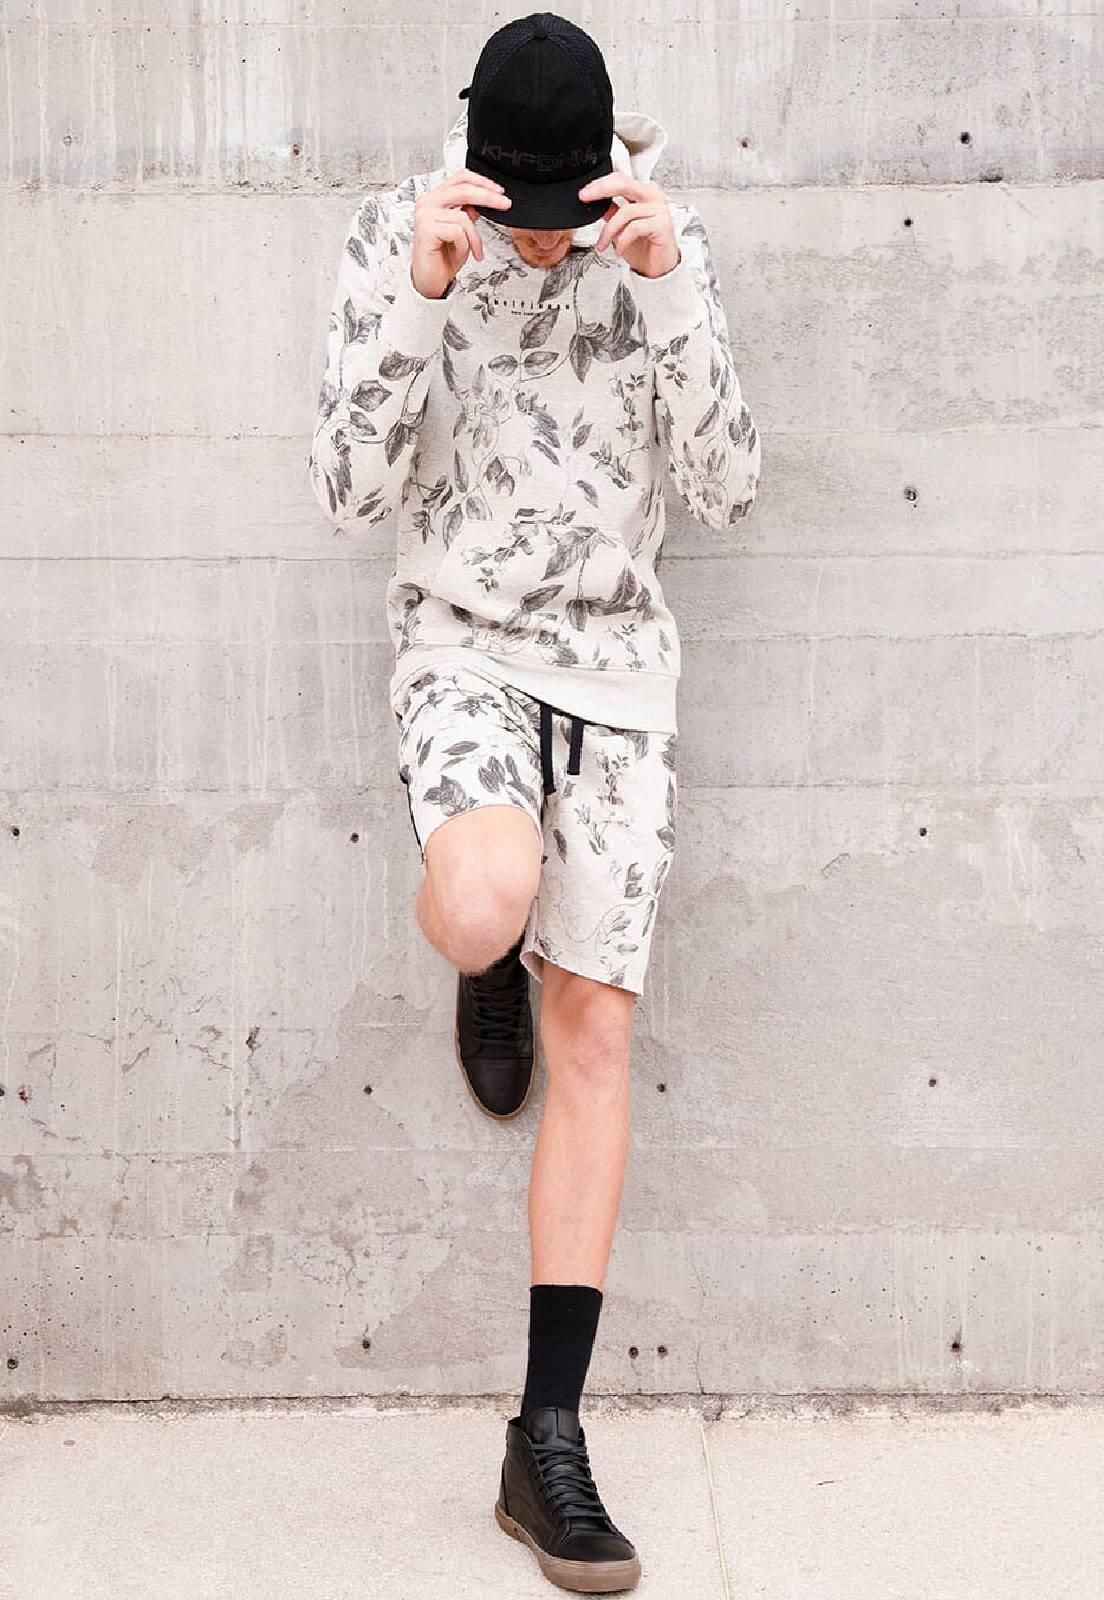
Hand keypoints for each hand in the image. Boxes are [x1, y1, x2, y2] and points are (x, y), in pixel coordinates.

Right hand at [411, 169, 512, 298]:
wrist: (431, 281)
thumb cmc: (442, 258)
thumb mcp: (463, 231)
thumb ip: (468, 213)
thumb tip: (483, 201)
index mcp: (435, 199)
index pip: (460, 178)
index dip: (482, 181)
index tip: (499, 191)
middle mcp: (428, 203)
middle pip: (463, 189)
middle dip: (488, 197)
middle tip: (504, 204)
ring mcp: (425, 215)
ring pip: (463, 216)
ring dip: (474, 237)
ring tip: (474, 250)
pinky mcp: (426, 230)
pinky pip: (457, 232)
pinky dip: (465, 245)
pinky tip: (459, 253)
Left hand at [577, 173, 680, 279]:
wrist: (657, 269)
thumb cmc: (643, 249)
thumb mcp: (621, 228)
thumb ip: (612, 213)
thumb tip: (595, 204)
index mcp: (644, 195)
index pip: (622, 179)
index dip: (601, 183)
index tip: (584, 193)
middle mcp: (654, 199)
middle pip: (625, 184)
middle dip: (601, 190)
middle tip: (585, 198)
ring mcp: (659, 211)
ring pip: (626, 211)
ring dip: (609, 230)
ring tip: (603, 244)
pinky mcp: (662, 226)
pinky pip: (635, 228)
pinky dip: (622, 240)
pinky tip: (619, 249)